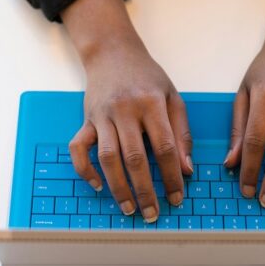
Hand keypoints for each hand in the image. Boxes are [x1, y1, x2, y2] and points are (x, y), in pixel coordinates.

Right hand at [62, 0, 192, 222]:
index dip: (172, 176)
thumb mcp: (173, 97)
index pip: (165, 147)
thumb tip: (186, 169)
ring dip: (118, 187)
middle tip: (153, 213)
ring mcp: (102, 115)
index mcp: (152, 104)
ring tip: (129, 208)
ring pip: (108, 158)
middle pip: (135, 158)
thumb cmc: (146, 76)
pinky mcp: (86, 119)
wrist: (112, 52)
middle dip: (145, 190)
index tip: (177, 197)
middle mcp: (125, 110)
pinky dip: (85, 169)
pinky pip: (78, 148)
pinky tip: (98, 185)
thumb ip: (182, 132)